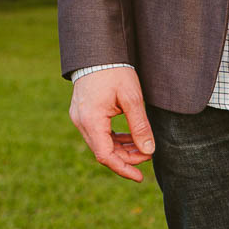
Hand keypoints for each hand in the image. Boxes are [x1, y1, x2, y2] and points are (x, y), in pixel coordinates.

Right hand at [69, 67, 155, 181]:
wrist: (98, 50)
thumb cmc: (115, 70)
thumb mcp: (132, 98)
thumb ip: (140, 126)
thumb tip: (149, 151)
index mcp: (91, 120)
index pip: (105, 156)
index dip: (123, 169)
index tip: (140, 177)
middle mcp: (80, 121)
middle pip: (104, 151)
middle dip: (127, 158)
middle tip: (148, 155)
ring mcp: (80, 117)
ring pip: (101, 143)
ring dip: (122, 149)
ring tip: (143, 147)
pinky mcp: (83, 113)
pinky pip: (99, 133)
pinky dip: (115, 139)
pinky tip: (131, 137)